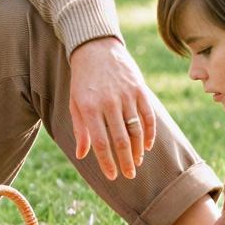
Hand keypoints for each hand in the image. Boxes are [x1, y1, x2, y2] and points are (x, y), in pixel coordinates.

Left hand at [67, 36, 158, 180]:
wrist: (95, 48)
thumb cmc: (82, 80)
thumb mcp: (75, 102)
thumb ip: (80, 129)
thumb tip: (82, 155)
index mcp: (89, 107)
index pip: (100, 142)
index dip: (107, 162)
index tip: (112, 176)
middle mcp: (108, 102)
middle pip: (120, 140)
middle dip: (125, 161)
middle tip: (129, 176)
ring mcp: (126, 95)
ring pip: (136, 130)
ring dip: (137, 150)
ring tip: (136, 162)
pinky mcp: (139, 89)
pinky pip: (148, 116)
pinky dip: (150, 134)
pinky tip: (147, 146)